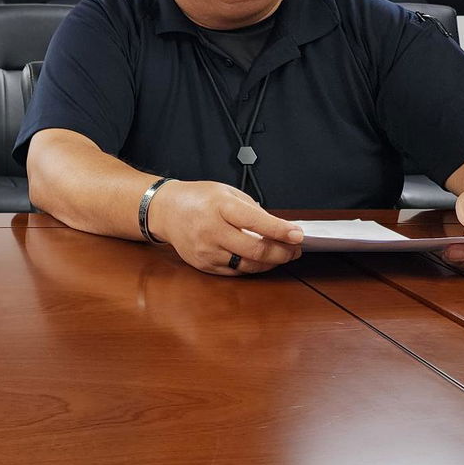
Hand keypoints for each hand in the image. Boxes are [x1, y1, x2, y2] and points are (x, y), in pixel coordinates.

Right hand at [150, 181, 304, 275]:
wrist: (166, 211)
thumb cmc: (197, 198)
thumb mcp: (227, 192)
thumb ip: (252, 209)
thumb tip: (278, 228)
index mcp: (220, 207)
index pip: (257, 222)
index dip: (281, 231)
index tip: (298, 235)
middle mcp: (212, 231)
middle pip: (256, 250)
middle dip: (282, 252)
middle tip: (295, 249)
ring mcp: (207, 251)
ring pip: (248, 266)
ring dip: (271, 263)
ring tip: (283, 255)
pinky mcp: (204, 265)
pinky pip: (235, 272)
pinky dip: (253, 267)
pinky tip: (262, 261)